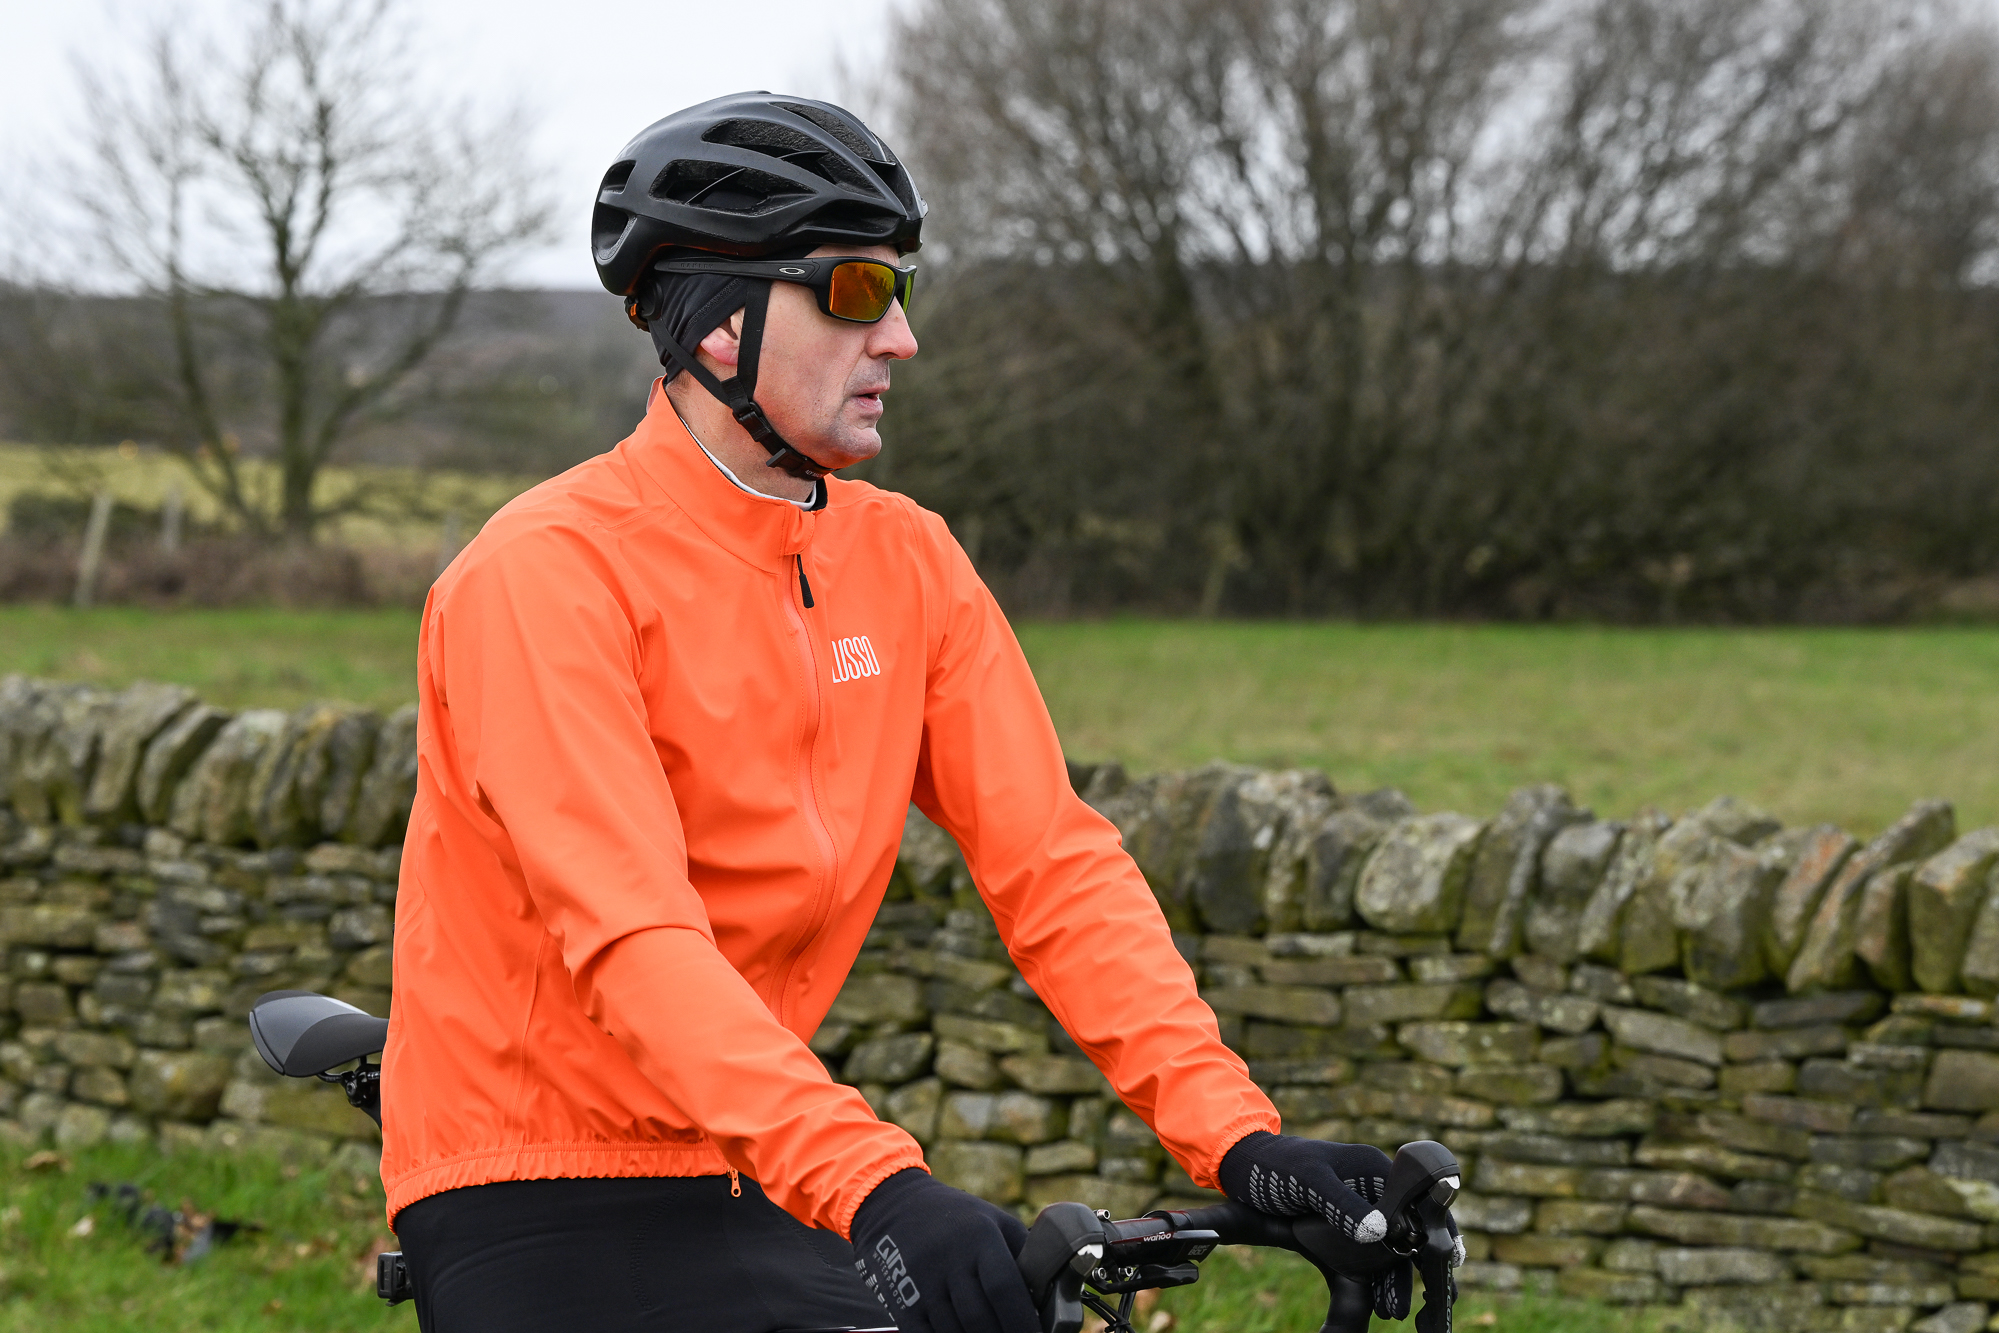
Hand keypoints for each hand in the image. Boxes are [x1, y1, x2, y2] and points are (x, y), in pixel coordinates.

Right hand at [850, 1168, 1038, 1332]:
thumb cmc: (959, 1218)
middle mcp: (949, 1259)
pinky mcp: (901, 1299)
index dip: (1022, 1320)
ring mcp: (921, 1281)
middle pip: (978, 1316)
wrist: (897, 1205)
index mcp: (979, 1237)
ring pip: (952, 1330)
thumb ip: (1024, 1254)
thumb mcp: (995, 1221)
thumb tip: (1054, 1294)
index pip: (1003, 1287)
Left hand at [1217, 1131, 1463, 1320]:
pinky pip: (1369, 1254)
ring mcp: (1360, 1208)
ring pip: (1390, 1247)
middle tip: (1421, 1302)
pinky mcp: (1345, 1225)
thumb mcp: (1308, 1181)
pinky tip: (1379, 1300)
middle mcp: (1374, 1188)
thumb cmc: (1276, 1166)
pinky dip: (1378, 1275)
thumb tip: (1380, 1232)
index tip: (1441, 1265)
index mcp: (1373, 1169)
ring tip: (1394, 1311)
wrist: (1243, 1164)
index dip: (1432, 1235)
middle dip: (1417, 1267)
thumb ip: (1341, 1203)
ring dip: (1395, 1278)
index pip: (1416, 1204)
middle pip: (1408, 1231)